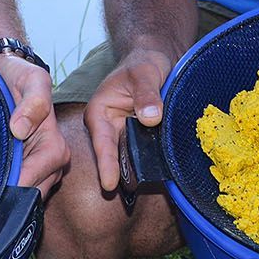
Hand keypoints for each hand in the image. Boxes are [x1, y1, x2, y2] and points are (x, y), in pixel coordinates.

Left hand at [0, 54, 65, 195]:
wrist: (4, 73)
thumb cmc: (19, 75)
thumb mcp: (32, 80)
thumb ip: (34, 102)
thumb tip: (21, 129)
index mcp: (55, 147)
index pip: (36, 177)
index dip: (15, 183)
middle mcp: (49, 163)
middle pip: (29, 193)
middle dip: (8, 193)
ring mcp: (35, 170)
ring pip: (21, 194)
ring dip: (2, 193)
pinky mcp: (20, 170)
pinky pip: (12, 189)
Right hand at [83, 49, 171, 191]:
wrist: (154, 60)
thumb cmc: (143, 63)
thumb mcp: (145, 73)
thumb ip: (146, 94)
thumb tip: (150, 117)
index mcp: (100, 112)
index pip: (102, 142)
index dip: (106, 164)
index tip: (108, 185)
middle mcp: (108, 127)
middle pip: (114, 155)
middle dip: (119, 175)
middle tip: (127, 198)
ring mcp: (124, 134)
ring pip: (129, 157)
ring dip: (136, 170)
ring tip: (143, 191)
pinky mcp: (139, 137)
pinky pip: (143, 152)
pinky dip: (149, 162)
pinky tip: (158, 175)